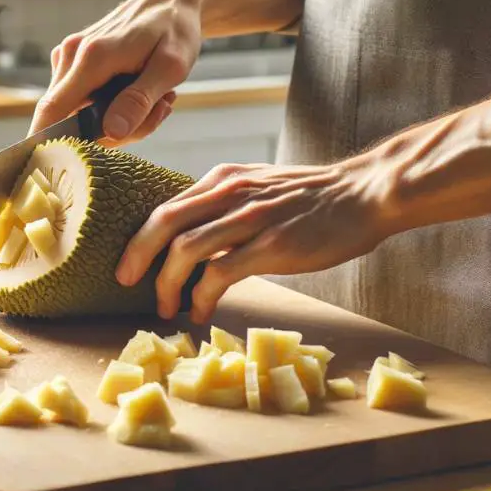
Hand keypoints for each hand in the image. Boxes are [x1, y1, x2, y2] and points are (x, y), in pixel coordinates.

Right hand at [30, 0, 204, 145]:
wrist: (171, 0)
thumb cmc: (175, 29)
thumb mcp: (171, 67)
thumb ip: (140, 100)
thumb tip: (113, 132)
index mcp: (92, 58)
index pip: (52, 113)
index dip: (49, 145)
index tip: (58, 170)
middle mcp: (71, 56)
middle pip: (72, 121)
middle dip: (115, 130)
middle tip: (158, 111)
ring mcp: (68, 58)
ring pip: (80, 114)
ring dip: (119, 118)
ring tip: (156, 97)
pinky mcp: (73, 62)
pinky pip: (85, 101)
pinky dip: (113, 106)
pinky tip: (141, 91)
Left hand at [115, 159, 394, 322]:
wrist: (365, 193)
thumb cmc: (312, 197)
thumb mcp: (259, 186)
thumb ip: (224, 204)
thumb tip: (191, 237)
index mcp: (223, 178)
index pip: (166, 205)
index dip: (139, 236)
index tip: (128, 262)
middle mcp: (230, 193)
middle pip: (164, 222)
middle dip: (137, 255)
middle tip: (124, 282)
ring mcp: (251, 218)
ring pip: (187, 249)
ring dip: (167, 283)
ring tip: (166, 307)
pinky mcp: (272, 245)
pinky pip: (221, 273)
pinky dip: (202, 296)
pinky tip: (200, 312)